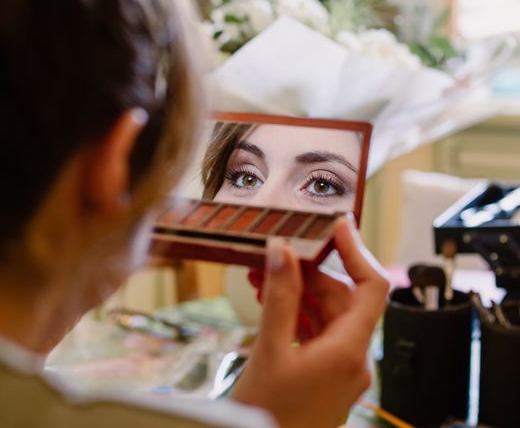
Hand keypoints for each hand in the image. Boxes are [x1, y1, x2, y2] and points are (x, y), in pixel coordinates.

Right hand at [232, 215, 389, 427]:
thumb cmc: (267, 414)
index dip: (355, 251)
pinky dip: (298, 317)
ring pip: (327, 317)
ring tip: (264, 278)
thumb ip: (279, 296)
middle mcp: (353, 360)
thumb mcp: (269, 349)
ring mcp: (341, 371)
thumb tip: (282, 251)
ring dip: (299, 295)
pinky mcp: (326, 378)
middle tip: (279, 255)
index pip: (371, 287)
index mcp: (348, 351)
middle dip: (311, 273)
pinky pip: (318, 336)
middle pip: (343, 300)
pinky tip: (272, 307)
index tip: (336, 226)